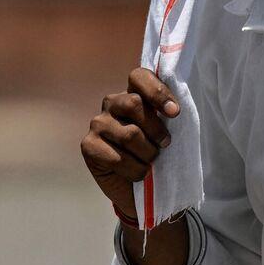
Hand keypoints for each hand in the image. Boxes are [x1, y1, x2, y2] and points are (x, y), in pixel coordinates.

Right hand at [81, 67, 179, 219]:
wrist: (138, 188)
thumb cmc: (156, 153)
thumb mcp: (166, 131)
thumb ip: (167, 115)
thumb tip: (174, 109)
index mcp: (133, 93)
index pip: (139, 76)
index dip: (157, 91)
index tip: (175, 112)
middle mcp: (112, 103)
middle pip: (134, 103)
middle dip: (156, 128)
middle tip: (165, 144)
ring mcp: (98, 124)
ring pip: (129, 134)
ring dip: (148, 154)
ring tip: (150, 161)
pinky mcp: (88, 146)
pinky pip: (117, 157)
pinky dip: (135, 170)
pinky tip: (138, 173)